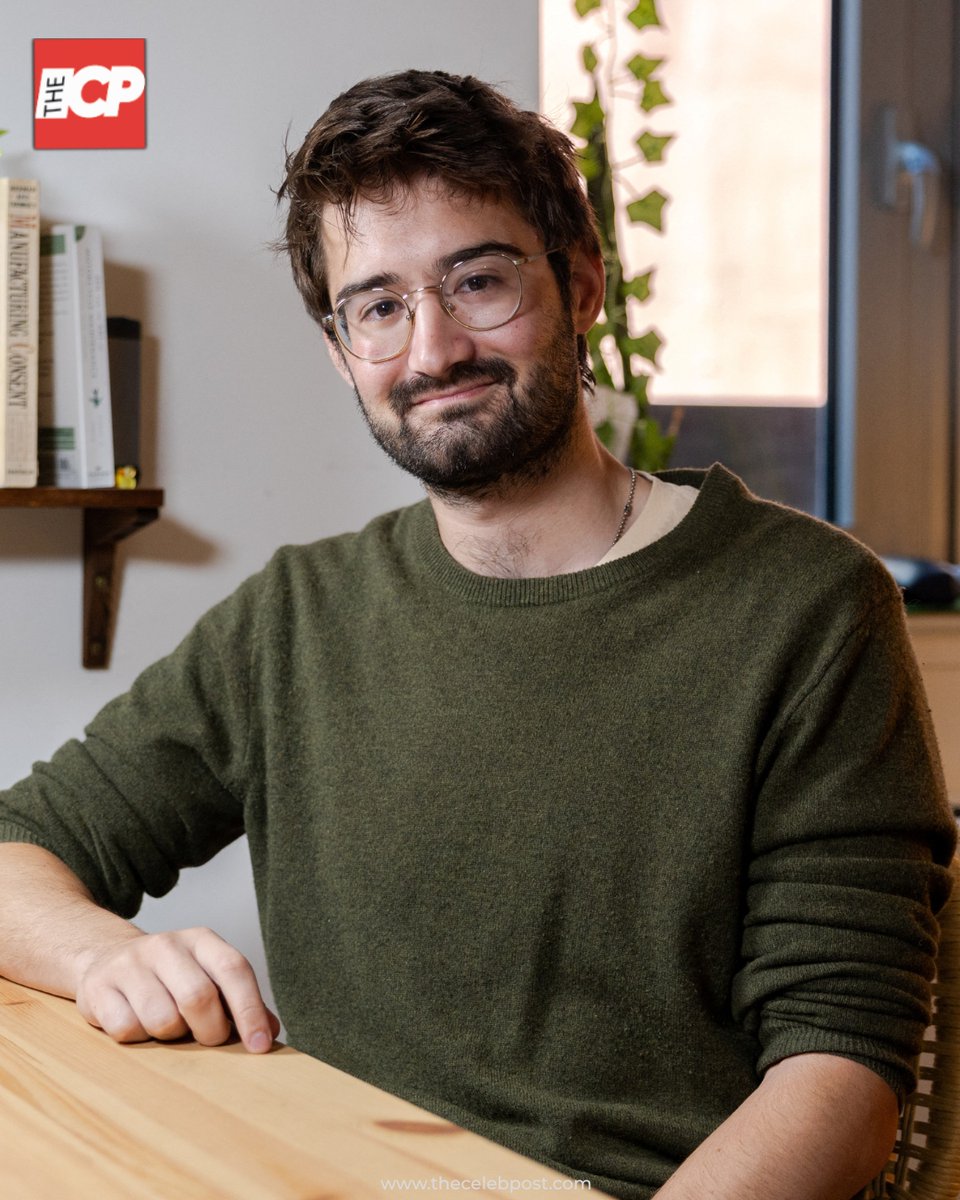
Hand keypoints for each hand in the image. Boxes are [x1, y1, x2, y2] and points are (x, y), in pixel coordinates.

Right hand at [74, 926, 280, 1052]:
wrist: (106, 958)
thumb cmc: (170, 977)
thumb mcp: (208, 976)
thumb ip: (238, 1003)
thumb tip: (268, 1034)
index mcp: (201, 940)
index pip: (234, 970)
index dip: (250, 1010)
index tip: (259, 1046)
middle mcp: (167, 945)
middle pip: (198, 997)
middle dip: (209, 1031)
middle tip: (206, 1039)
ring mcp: (130, 964)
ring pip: (161, 1019)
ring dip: (169, 1036)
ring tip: (166, 1025)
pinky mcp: (99, 987)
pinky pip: (126, 1029)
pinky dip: (137, 1038)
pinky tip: (136, 1021)